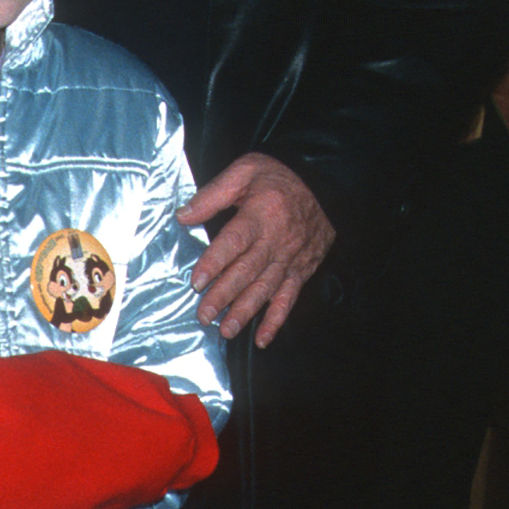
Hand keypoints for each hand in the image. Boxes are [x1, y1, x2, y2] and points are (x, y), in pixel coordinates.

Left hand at [177, 152, 335, 346]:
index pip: (235, 242)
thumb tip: (184, 215)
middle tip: (203, 315)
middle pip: (247, 272)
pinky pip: (289, 299)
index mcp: (261, 215)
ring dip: (245, 312)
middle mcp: (276, 241)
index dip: (215, 263)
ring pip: (265, 289)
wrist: (325, 185)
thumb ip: (214, 193)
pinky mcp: (300, 271)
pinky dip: (276, 320)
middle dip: (224, 296)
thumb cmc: (279, 178)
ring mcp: (290, 259)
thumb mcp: (246, 171)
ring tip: (226, 330)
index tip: (197, 281)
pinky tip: (262, 338)